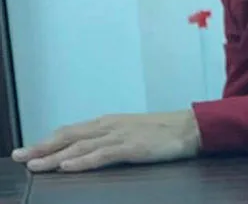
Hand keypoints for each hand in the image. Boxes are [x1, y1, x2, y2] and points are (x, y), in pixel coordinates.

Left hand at [11, 110, 200, 172]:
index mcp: (109, 122)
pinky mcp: (131, 148)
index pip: (71, 131)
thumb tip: (90, 148)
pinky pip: (102, 155)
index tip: (27, 150)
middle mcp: (110, 126)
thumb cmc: (162, 132)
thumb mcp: (131, 132)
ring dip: (55, 156)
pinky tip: (67, 166)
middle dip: (42, 146)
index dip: (48, 140)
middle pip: (69, 136)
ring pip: (80, 146)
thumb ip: (110, 138)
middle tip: (17, 156)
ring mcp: (120, 136)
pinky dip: (82, 161)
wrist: (189, 127)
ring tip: (34, 165)